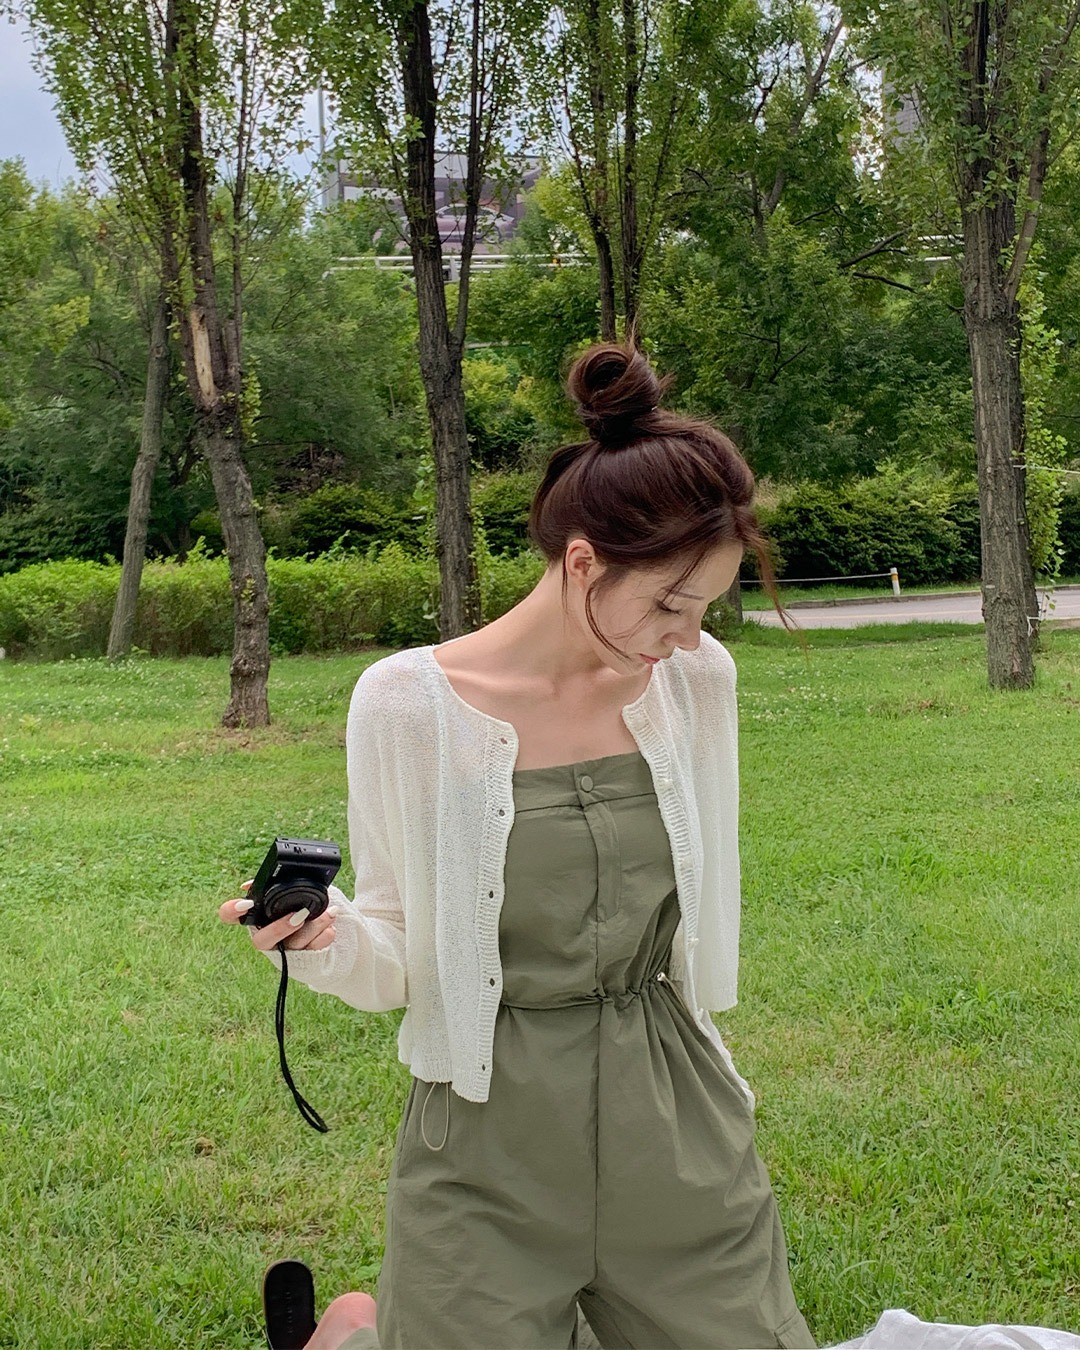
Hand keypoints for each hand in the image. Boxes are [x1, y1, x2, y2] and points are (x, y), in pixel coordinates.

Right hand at [218, 880, 337, 952]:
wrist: (340, 926)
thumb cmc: (309, 902)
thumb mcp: (297, 888)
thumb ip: (278, 884)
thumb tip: (251, 883)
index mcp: (259, 915)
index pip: (231, 915)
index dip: (231, 911)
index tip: (246, 903)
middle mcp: (267, 935)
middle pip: (260, 941)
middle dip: (279, 929)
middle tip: (299, 916)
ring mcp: (285, 950)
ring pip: (292, 945)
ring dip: (314, 927)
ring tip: (330, 913)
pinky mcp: (305, 959)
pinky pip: (312, 952)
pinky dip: (325, 936)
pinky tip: (332, 928)